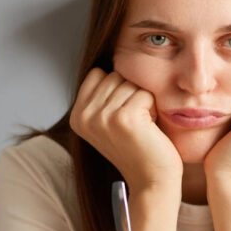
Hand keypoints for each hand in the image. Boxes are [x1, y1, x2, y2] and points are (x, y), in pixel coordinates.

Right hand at [70, 69, 182, 191]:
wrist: (153, 181)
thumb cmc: (139, 148)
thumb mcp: (110, 119)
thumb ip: (103, 93)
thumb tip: (108, 49)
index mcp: (76, 115)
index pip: (99, 74)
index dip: (118, 90)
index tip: (124, 118)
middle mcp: (84, 116)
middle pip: (115, 75)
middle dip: (132, 94)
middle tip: (136, 125)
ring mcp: (102, 118)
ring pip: (130, 82)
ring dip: (144, 101)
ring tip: (142, 127)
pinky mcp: (123, 119)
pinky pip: (144, 93)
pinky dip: (153, 108)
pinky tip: (150, 130)